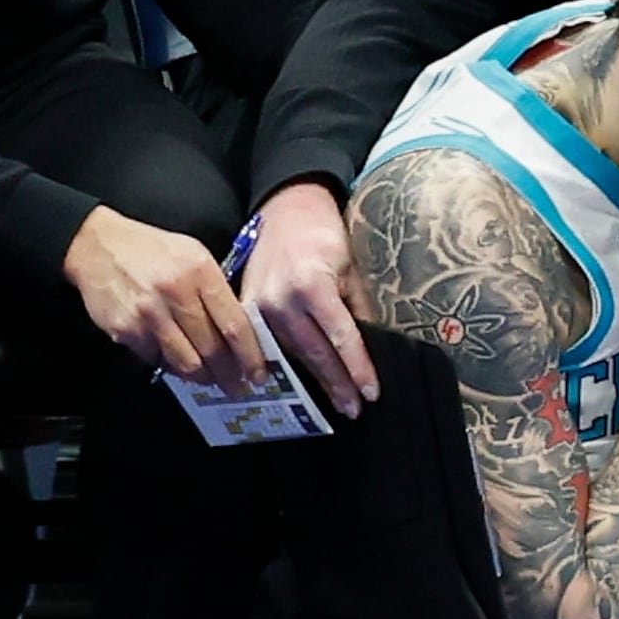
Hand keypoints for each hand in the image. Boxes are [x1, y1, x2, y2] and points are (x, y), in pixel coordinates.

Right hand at [64, 206, 263, 382]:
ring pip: (185, 362)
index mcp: (200, 272)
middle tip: (237, 387)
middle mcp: (176, 294)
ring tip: (209, 379)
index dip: (249, 355)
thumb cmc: (151, 249)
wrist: (97, 246)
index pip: (234, 324)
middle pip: (211, 349)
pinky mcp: (126, 330)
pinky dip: (169, 364)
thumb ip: (215, 288)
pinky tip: (175, 360)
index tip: (258, 373)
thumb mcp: (193, 255)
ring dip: (201, 377)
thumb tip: (236, 328)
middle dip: (228, 374)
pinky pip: (156, 359)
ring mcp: (149, 315)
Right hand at [239, 180, 376, 414]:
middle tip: (353, 408)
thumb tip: (369, 344)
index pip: (340, 337)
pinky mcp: (248, 309)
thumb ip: (358, 306)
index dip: (357, 367)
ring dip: (315, 381)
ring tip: (336, 402)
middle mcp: (281, 301)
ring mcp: (260, 307)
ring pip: (292, 354)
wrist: (285, 210)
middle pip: (315, 353)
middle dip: (337, 383)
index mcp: (311, 285)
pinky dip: (289, 365)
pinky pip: (271, 344)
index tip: (371, 392)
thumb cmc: (324, 235)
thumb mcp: (350, 268)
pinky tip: (302, 383)